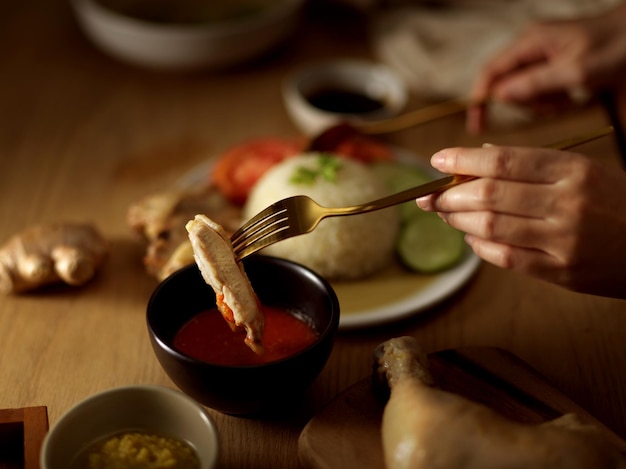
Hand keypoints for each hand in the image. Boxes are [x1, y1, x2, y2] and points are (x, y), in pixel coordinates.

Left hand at [416, 145, 625, 298]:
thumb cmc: (618, 204)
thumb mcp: (585, 170)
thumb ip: (534, 163)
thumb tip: (481, 155)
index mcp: (573, 170)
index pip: (503, 160)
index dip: (462, 159)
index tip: (437, 160)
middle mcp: (567, 203)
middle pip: (488, 195)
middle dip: (449, 194)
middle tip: (431, 195)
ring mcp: (564, 240)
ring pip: (490, 227)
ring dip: (458, 220)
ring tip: (446, 213)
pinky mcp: (562, 272)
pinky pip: (505, 258)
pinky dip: (480, 246)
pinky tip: (471, 237)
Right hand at [467, 3, 625, 133]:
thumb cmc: (615, 45)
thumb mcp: (574, 70)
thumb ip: (534, 84)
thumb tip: (498, 97)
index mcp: (529, 42)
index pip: (490, 73)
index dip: (479, 100)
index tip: (476, 126)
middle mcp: (530, 49)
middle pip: (506, 87)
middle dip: (526, 103)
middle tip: (553, 103)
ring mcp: (541, 60)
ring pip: (524, 94)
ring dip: (543, 104)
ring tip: (569, 97)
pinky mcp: (553, 70)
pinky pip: (540, 94)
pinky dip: (554, 102)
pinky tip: (573, 96)